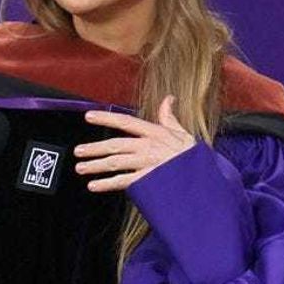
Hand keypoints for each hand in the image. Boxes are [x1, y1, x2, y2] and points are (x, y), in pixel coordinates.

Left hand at [74, 95, 195, 191]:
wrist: (204, 179)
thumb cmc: (193, 158)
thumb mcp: (184, 133)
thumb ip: (170, 117)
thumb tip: (169, 98)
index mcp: (155, 133)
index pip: (125, 122)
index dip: (105, 118)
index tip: (88, 116)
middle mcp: (148, 147)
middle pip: (115, 145)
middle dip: (94, 148)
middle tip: (78, 152)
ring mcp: (147, 164)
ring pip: (115, 163)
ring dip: (95, 165)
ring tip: (80, 168)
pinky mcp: (147, 181)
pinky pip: (123, 181)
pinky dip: (106, 184)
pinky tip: (94, 186)